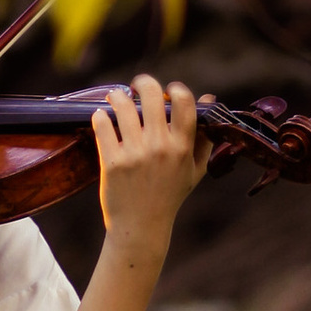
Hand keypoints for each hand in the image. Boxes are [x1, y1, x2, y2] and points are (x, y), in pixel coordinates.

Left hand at [92, 74, 208, 250]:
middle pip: (152, 95)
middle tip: (137, 86)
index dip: (176, 88)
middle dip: (143, 83)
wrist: (141, 227)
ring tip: (116, 99)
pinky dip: (100, 116)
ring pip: (122, 106)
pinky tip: (101, 116)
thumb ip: (204, 136)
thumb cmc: (169, 196)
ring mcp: (134, 154)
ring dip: (118, 97)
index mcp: (182, 148)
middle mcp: (160, 148)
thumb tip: (210, 99)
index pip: (184, 102)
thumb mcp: (194, 169)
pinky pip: (102, 125)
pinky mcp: (111, 162)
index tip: (169, 89)